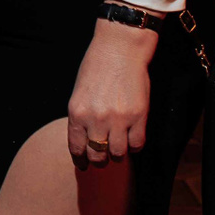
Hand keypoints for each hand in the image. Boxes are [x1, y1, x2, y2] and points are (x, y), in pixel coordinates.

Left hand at [66, 18, 156, 168]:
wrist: (119, 50)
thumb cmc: (97, 68)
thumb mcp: (79, 94)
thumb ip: (81, 118)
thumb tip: (85, 141)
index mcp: (76, 113)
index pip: (76, 148)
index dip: (80, 161)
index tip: (83, 164)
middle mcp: (96, 119)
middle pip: (97, 156)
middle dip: (99, 160)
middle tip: (103, 158)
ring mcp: (118, 119)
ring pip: (118, 154)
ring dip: (118, 154)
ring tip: (118, 146)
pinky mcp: (138, 116)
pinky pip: (137, 144)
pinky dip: (134, 146)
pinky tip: (131, 138)